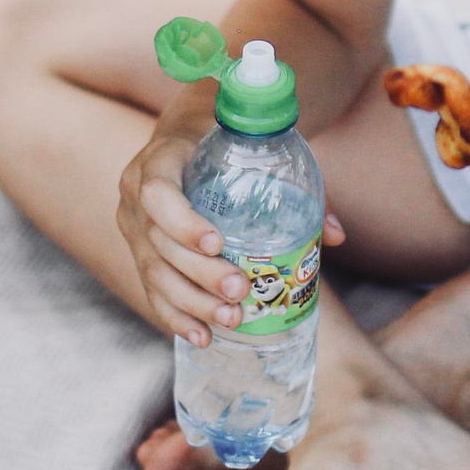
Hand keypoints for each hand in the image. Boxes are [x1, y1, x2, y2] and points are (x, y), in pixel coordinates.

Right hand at [115, 121, 344, 347]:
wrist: (187, 133)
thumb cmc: (224, 138)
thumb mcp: (253, 143)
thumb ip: (293, 182)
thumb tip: (336, 235)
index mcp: (160, 159)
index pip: (157, 192)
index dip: (182, 222)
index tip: (218, 243)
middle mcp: (136, 195)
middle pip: (160, 242)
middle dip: (200, 274)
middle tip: (240, 289)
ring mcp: (134, 228)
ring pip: (155, 272)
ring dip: (192, 302)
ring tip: (232, 318)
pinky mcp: (140, 253)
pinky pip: (152, 290)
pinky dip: (177, 316)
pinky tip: (203, 336)